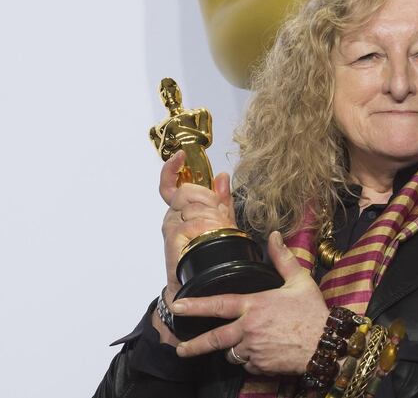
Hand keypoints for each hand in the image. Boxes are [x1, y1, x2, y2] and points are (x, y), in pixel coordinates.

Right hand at [159, 150, 236, 298]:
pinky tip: (213, 234)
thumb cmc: (209, 254)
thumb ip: (222, 200)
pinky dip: (206, 227)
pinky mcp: (174, 242)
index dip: (172, 168)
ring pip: (193, 208)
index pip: (170, 184)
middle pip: (187, 191)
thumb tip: (223, 176)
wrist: (196, 286)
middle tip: (221, 213)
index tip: (181, 156)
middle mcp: (171, 217)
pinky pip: (192, 225)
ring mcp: (171, 229)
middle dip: (209, 198)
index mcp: (181, 209)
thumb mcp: (222, 222)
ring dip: (213, 216)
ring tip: (222, 230)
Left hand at [171, 231, 329, 375]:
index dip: (195, 306)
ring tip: (245, 343)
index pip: (218, 304)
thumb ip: (282, 258)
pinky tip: (264, 352)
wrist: (326, 345)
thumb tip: (274, 236)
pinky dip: (251, 360)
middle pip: (214, 339)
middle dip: (194, 345)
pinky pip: (248, 364)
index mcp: (254, 305)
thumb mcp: (300, 281)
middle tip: (181, 349)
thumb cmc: (314, 313)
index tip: (177, 307)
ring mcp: (254, 350)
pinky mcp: (261, 366)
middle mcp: (249, 329)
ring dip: (233, 349)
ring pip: (232, 352)